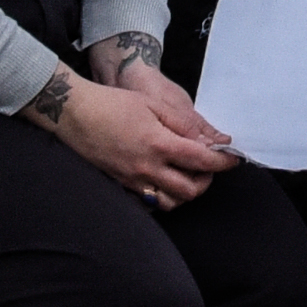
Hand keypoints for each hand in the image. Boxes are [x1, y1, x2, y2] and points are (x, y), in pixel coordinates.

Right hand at [38, 61, 236, 208]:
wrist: (74, 114)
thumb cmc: (113, 104)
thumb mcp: (153, 105)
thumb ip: (183, 124)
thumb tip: (209, 140)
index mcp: (159, 144)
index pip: (201, 162)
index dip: (222, 162)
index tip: (232, 158)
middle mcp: (147, 168)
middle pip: (189, 190)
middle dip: (206, 181)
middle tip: (209, 166)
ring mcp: (132, 181)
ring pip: (169, 203)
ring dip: (184, 193)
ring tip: (188, 176)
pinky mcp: (120, 185)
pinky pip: (148, 202)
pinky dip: (163, 197)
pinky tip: (166, 182)